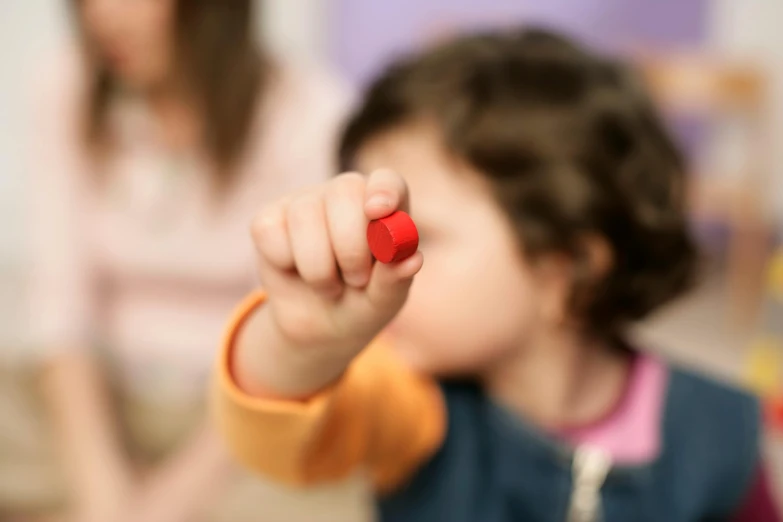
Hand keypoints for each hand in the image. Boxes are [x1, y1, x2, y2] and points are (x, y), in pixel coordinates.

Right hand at [239, 170, 422, 396]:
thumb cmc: (362, 304)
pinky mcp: (269, 219)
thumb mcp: (383, 301)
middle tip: (356, 280)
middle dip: (351, 247)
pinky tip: (296, 271)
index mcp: (384, 206)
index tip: (379, 211)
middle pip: (345, 193)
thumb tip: (413, 259)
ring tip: (329, 285)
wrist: (319, 329)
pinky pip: (271, 231)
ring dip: (319, 268)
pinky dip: (285, 262)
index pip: (388, 182)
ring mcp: (304, 202)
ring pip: (306, 216)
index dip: (384, 191)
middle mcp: (345, 194)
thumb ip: (396, 280)